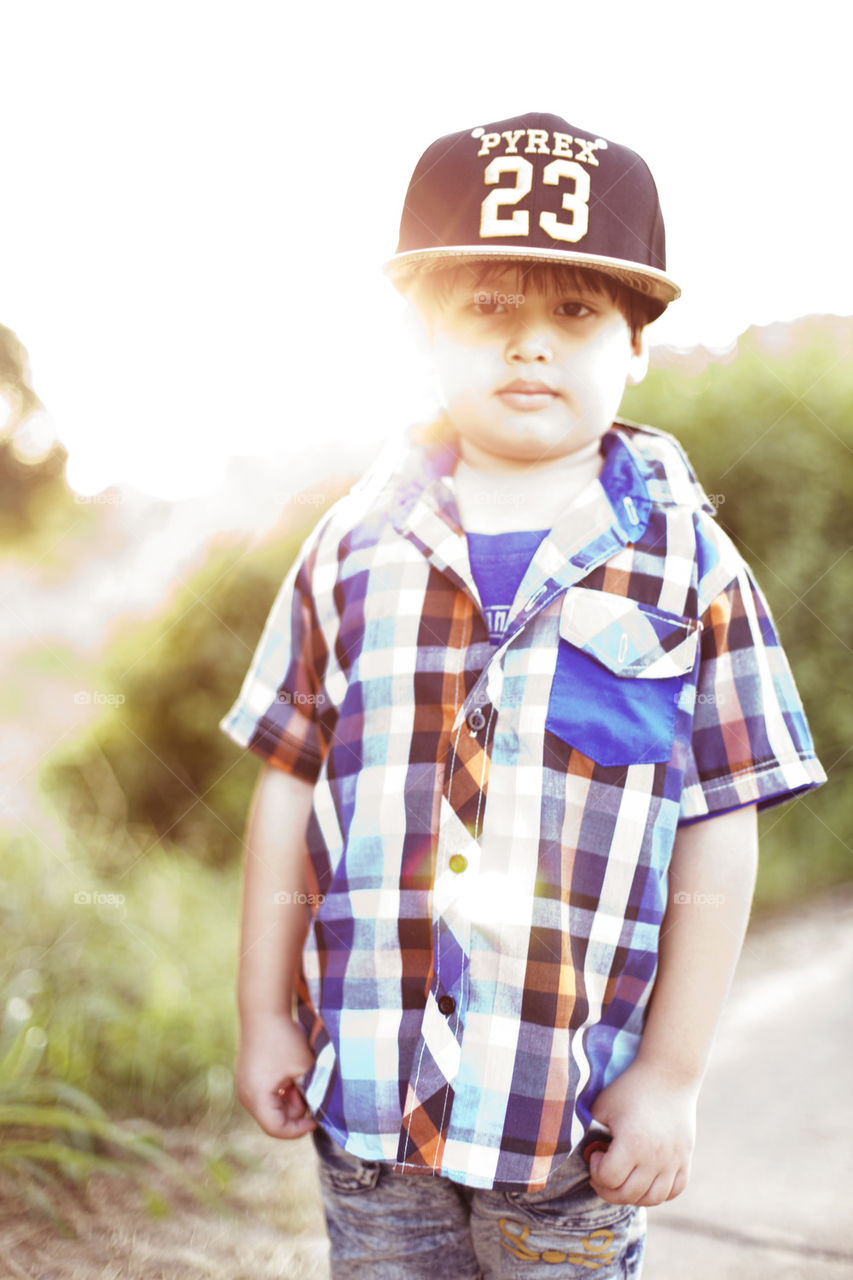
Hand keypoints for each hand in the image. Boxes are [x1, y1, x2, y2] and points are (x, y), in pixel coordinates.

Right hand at [235, 1012, 316, 1138]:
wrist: (263, 1011)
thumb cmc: (285, 1039)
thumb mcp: (305, 1068)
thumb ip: (312, 1093)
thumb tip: (318, 1109)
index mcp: (256, 1097)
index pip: (276, 1129)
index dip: (298, 1130)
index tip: (315, 1120)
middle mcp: (245, 1095)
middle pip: (273, 1119)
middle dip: (294, 1110)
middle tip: (307, 1088)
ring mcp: (244, 1086)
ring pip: (270, 1107)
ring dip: (288, 1099)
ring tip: (298, 1077)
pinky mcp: (246, 1076)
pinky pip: (264, 1094)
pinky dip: (279, 1090)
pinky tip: (289, 1073)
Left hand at [587, 1058, 698, 1205]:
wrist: (669, 1074)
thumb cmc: (630, 1088)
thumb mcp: (602, 1105)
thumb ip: (591, 1131)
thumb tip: (585, 1152)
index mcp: (632, 1143)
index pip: (609, 1179)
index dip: (596, 1170)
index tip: (596, 1154)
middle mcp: (655, 1157)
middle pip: (628, 1194)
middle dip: (608, 1188)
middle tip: (603, 1172)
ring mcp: (673, 1160)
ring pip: (653, 1199)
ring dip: (633, 1196)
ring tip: (624, 1180)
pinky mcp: (685, 1159)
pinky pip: (674, 1190)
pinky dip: (659, 1193)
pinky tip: (646, 1179)